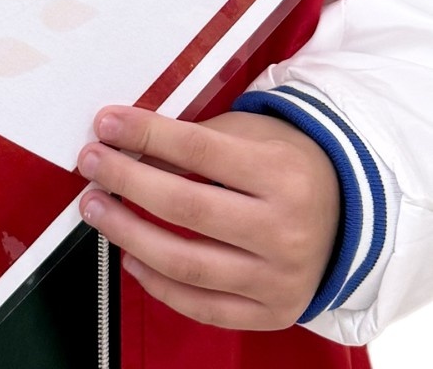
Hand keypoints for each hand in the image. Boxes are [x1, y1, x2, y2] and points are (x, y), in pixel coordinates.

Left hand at [78, 105, 339, 330]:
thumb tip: (127, 142)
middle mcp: (284, 230)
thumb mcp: (251, 135)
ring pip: (187, 264)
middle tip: (91, 164)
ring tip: (97, 210)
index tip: (107, 124)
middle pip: (186, 208)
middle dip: (127, 182)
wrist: (346, 214)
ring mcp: (279, 278)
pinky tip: (131, 257)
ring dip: (130, 235)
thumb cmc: (287, 165)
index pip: (199, 152)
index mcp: (282, 174)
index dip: (146, 135)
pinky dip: (159, 285)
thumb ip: (195, 140)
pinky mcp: (271, 312)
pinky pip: (203, 307)